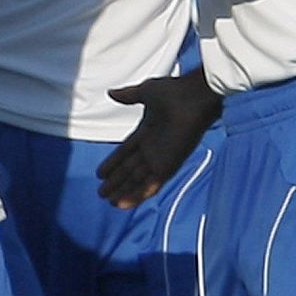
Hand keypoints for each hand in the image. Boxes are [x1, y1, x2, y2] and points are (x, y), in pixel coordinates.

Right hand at [97, 74, 221, 207]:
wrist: (195, 97)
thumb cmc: (175, 91)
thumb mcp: (146, 92)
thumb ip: (128, 96)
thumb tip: (110, 93)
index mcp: (147, 131)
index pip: (126, 152)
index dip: (113, 163)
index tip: (100, 174)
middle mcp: (153, 147)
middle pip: (130, 170)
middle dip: (117, 182)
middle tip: (101, 193)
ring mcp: (161, 157)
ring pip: (139, 180)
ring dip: (125, 191)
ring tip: (110, 202)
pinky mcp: (169, 165)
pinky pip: (152, 185)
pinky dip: (139, 195)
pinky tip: (124, 203)